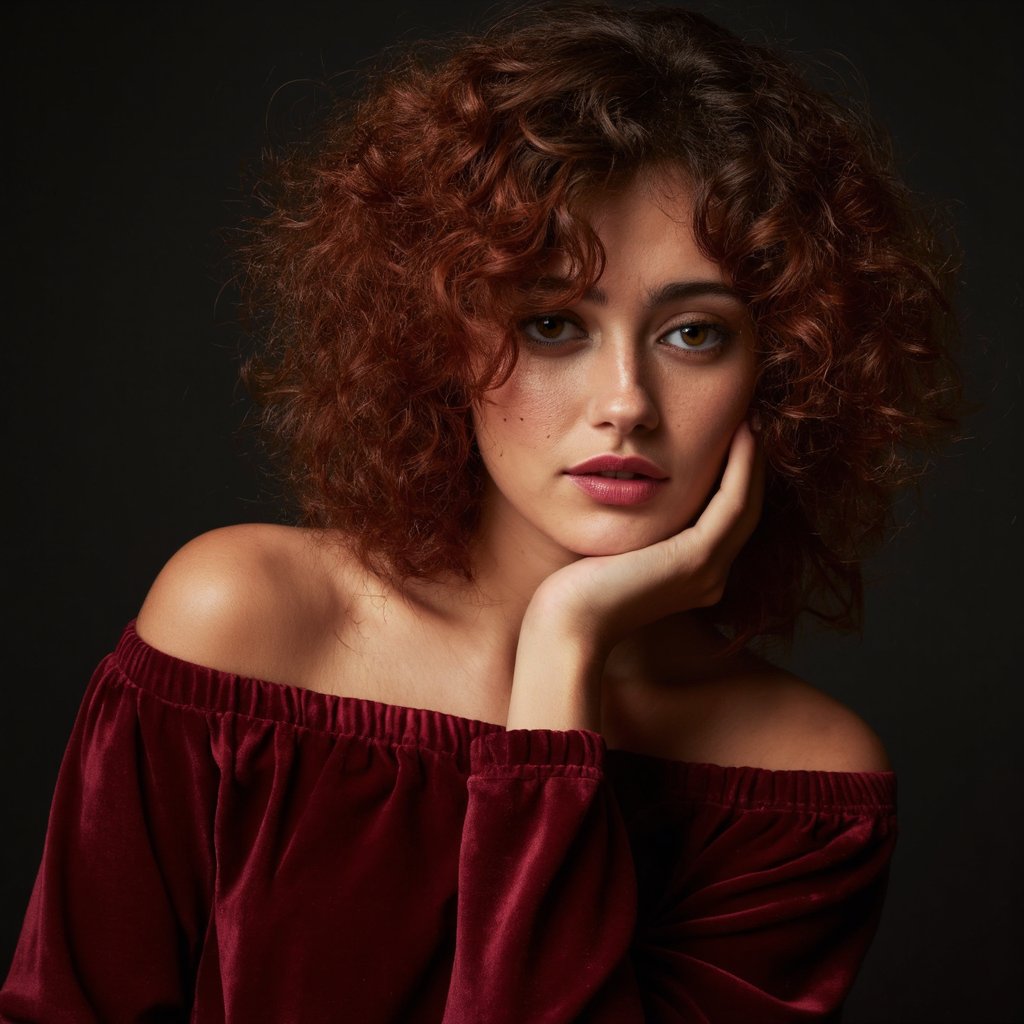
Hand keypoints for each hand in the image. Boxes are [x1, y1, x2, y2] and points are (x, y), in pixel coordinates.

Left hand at [528, 419, 763, 655]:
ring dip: (752, 460)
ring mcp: (708, 572)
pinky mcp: (696, 560)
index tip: (730, 437)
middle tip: (749, 421)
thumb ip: (638, 526)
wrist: (568, 622)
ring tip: (749, 421)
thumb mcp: (617, 548)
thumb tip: (634, 485)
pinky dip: (742, 468)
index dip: (734, 478)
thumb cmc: (575, 588)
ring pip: (745, 505)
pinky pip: (733, 504)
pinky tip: (740, 436)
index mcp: (694, 577)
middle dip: (749, 465)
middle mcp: (710, 578)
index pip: (725, 520)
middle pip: (744, 511)